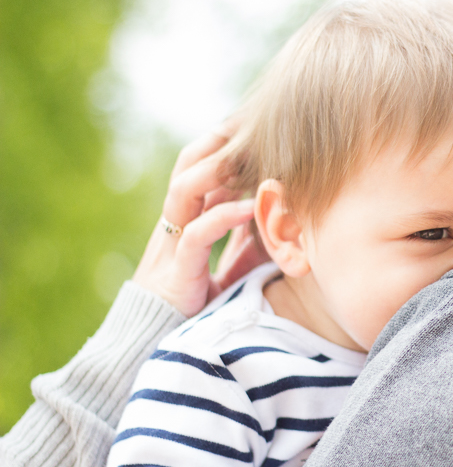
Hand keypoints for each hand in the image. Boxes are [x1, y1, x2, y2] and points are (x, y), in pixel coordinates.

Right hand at [132, 123, 269, 316]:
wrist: (158, 345)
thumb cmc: (196, 306)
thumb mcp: (230, 267)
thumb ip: (247, 243)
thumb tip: (279, 221)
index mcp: (186, 218)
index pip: (201, 166)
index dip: (224, 143)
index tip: (256, 124)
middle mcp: (175, 223)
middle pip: (190, 164)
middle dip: (219, 140)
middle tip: (253, 121)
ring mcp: (172, 243)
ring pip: (186, 189)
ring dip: (219, 168)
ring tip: (251, 150)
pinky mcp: (177, 270)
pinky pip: (198, 233)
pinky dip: (225, 216)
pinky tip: (252, 206)